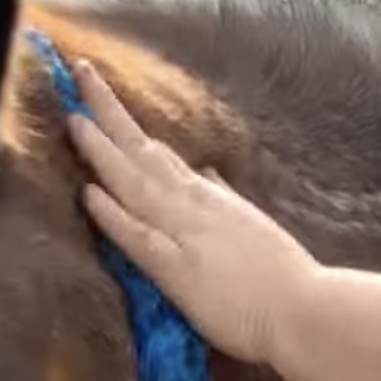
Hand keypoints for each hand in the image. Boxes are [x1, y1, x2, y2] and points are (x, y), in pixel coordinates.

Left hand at [66, 61, 318, 364]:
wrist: (308, 309)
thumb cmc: (283, 277)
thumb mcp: (250, 225)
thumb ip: (224, 199)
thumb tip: (207, 174)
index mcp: (208, 198)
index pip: (159, 154)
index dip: (127, 126)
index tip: (100, 96)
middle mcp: (194, 206)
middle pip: (143, 152)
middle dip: (108, 112)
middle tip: (78, 71)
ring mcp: (186, 235)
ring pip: (136, 185)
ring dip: (102, 152)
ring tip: (72, 119)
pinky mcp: (181, 272)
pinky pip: (142, 239)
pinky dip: (114, 216)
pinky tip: (89, 194)